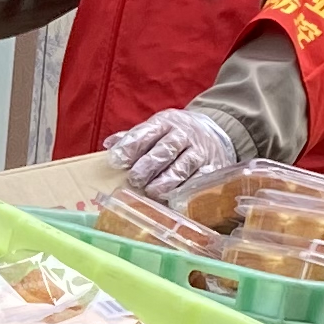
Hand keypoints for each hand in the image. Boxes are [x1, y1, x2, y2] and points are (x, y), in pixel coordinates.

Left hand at [106, 107, 239, 203]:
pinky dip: (187, 191)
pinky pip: (200, 181)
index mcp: (165, 123)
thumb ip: (134, 138)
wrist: (214, 131)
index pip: (145, 133)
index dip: (129, 147)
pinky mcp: (213, 167)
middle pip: (164, 150)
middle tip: (134, 180)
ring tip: (152, 191)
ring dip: (165, 182)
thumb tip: (109, 144)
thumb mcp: (156, 129)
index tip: (116, 161)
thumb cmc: (175, 135)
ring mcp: (200, 152)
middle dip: (147, 166)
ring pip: (182, 167)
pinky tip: (174, 200)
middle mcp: (184, 135)